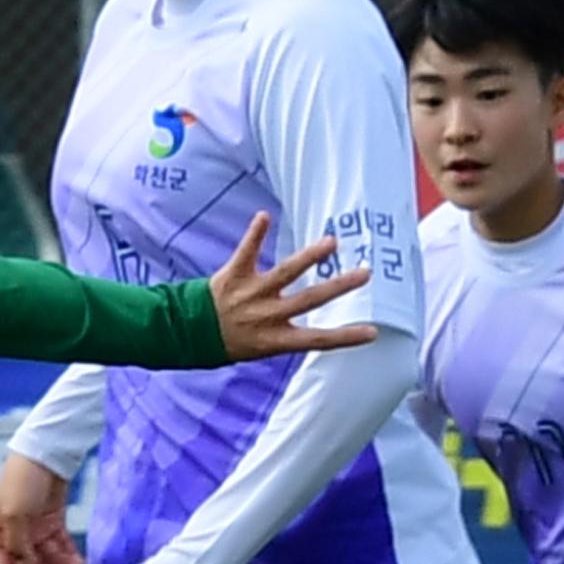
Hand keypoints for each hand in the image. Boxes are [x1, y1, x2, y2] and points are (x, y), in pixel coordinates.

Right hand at [0, 452, 82, 563]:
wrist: (45, 450)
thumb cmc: (22, 480)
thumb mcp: (15, 515)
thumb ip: (20, 546)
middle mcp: (15, 534)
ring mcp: (34, 528)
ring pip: (47, 558)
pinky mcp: (53, 520)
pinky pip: (61, 545)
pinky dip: (69, 556)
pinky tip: (79, 563)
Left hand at [204, 212, 377, 362]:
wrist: (189, 333)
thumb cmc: (233, 341)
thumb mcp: (264, 347)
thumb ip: (291, 335)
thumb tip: (323, 331)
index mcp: (277, 338)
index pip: (319, 339)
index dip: (346, 337)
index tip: (374, 332)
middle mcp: (268, 316)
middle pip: (310, 299)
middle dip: (340, 287)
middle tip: (366, 273)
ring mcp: (251, 294)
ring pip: (286, 273)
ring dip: (309, 257)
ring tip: (331, 242)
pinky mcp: (234, 275)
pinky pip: (247, 252)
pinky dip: (255, 234)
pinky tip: (264, 216)